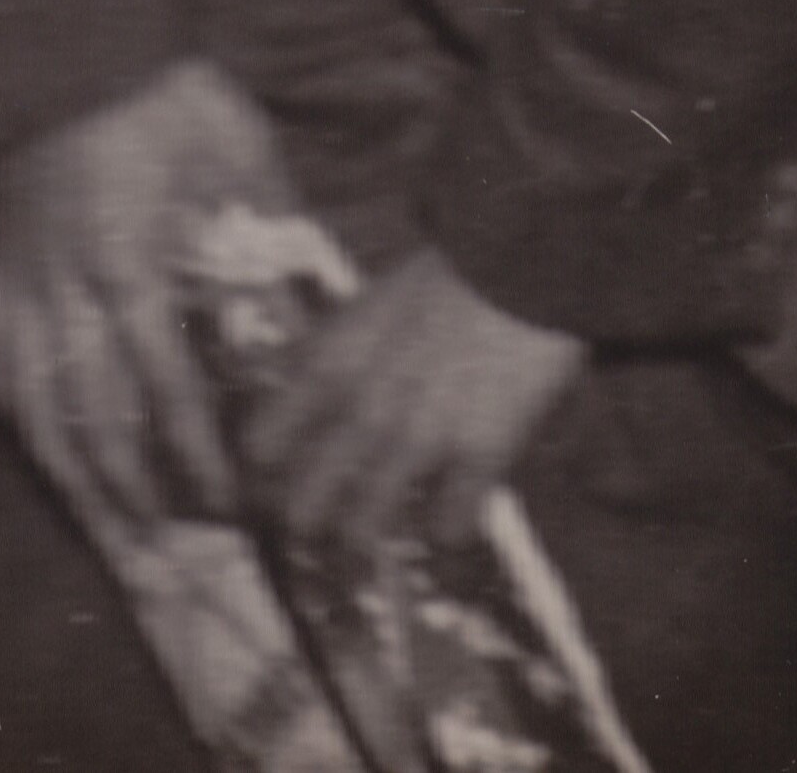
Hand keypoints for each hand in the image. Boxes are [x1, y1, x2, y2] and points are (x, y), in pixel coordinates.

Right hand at [0, 55, 305, 550]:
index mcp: (133, 270)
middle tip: (179, 539)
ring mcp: (12, 300)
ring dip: (79, 481)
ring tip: (118, 528)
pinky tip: (48, 453)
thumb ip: (271, 251)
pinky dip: (24, 426)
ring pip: (37, 419)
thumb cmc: (174, 106)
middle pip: (94, 427)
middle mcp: (62, 300)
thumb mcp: (246, 168)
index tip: (232, 500)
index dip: (199, 459)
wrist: (69, 53)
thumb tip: (307, 325)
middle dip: (139, 495)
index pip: (168, 394)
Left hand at [226, 236, 577, 575]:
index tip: (280, 477)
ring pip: (361, 534)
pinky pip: (447, 530)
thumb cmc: (456, 272)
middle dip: (313, 522)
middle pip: (301, 511)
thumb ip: (328, 347)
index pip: (261, 449)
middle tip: (329, 519)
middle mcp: (364, 412)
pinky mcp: (481, 454)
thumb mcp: (372, 300)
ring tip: (382, 536)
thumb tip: (283, 376)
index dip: (267, 471)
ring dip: (370, 539)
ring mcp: (421, 439)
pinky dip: (447, 533)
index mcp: (331, 366)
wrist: (535, 256)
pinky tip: (453, 519)